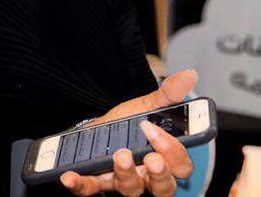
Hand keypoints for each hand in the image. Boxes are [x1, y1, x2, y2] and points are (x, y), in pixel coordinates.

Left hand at [59, 69, 198, 195]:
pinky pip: (91, 188)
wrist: (98, 129)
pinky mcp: (97, 181)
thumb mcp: (147, 107)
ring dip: (126, 174)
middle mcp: (147, 176)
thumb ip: (168, 95)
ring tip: (120, 155)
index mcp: (164, 159)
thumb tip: (190, 75)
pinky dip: (81, 184)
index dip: (173, 152)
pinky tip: (70, 177)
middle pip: (163, 187)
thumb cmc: (128, 124)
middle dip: (159, 173)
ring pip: (131, 189)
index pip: (180, 166)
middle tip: (151, 158)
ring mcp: (122, 181)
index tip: (154, 129)